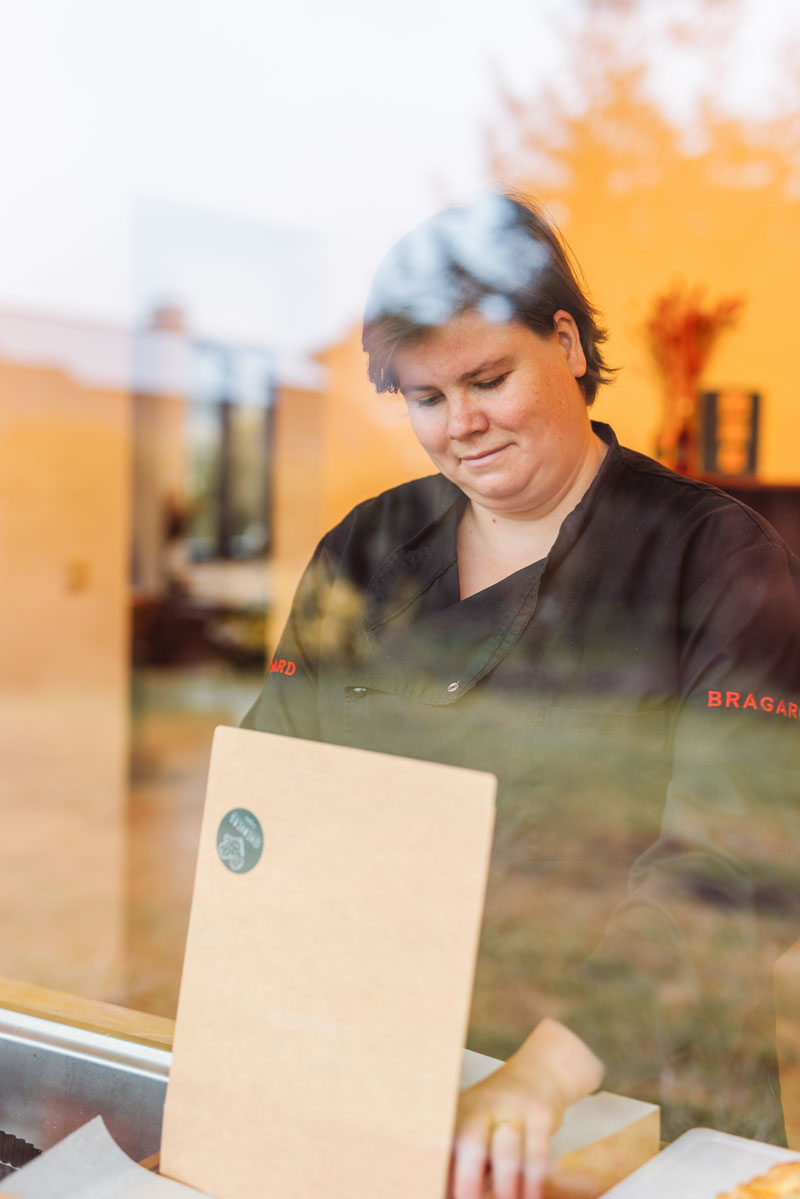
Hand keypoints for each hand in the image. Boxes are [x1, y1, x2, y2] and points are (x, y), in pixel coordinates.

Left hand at [448, 1019, 603, 1198]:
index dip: (440, 1172)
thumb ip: (463, 1157)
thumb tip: (450, 1193)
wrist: (540, 1071)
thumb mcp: (476, 1123)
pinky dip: (534, 1180)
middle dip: (467, 1179)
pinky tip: (533, 1197)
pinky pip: (537, 1152)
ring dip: (504, 1185)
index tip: (439, 1193)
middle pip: (470, 1142)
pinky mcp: (541, 1113)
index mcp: (459, 1111)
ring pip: (506, 1150)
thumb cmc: (502, 1109)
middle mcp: (482, 1106)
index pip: (444, 1144)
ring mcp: (513, 1107)